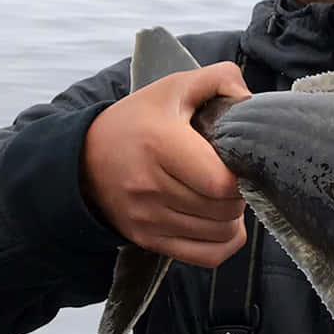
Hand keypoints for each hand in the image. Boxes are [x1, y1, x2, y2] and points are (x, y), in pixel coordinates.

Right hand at [82, 62, 251, 265]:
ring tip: (222, 195)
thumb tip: (249, 99)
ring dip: (232, 216)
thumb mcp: (173, 87)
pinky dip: (224, 242)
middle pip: (224, 209)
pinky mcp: (149, 240)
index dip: (241, 174)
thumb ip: (217, 77)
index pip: (221, 182)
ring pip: (219, 233)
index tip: (237, 161)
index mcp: (160, 145)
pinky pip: (207, 256)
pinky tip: (219, 221)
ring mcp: (148, 219)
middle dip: (239, 194)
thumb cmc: (137, 122)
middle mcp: (150, 187)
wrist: (83, 159)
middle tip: (231, 177)